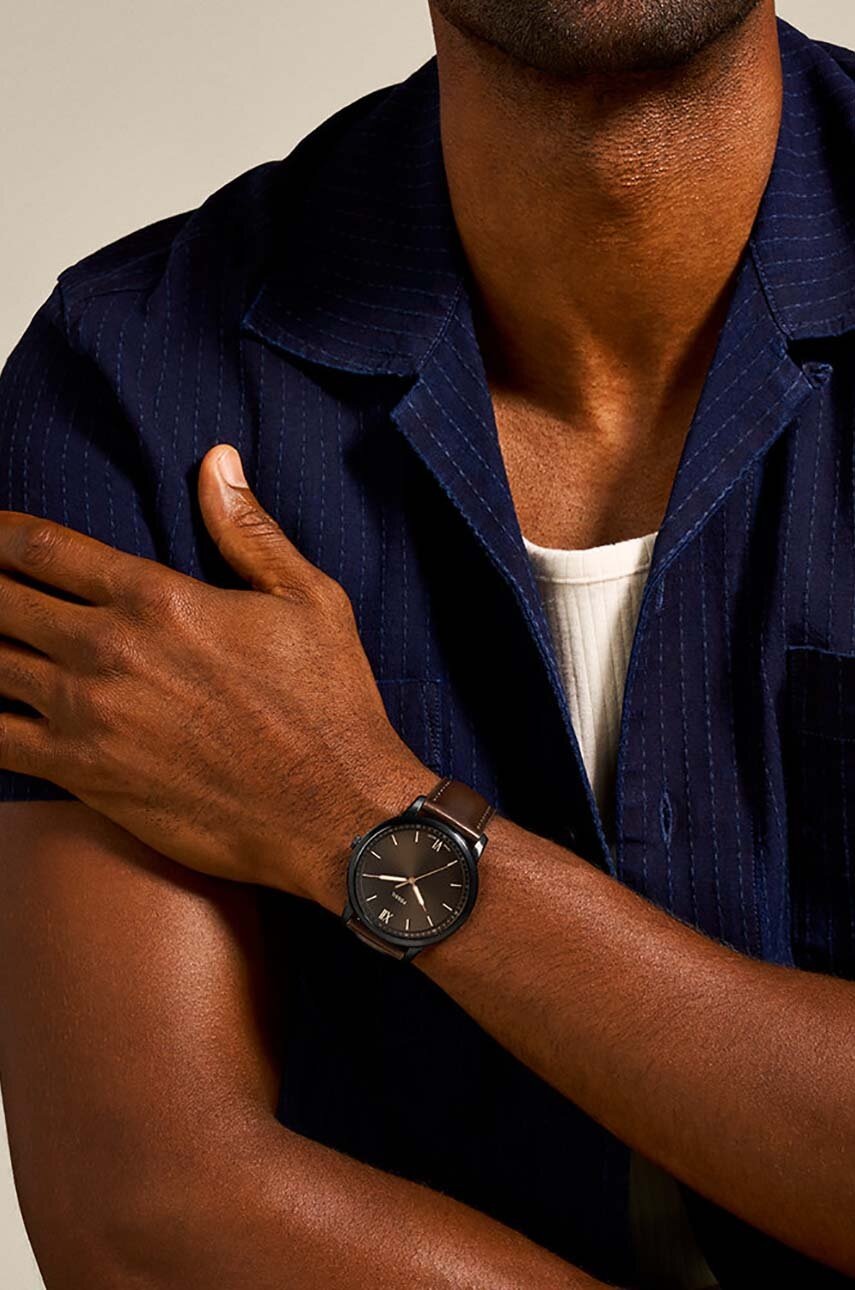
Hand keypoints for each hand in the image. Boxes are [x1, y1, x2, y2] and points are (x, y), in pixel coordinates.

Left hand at [0, 446, 431, 903]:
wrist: (330, 813)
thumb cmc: (328, 705)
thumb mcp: (309, 600)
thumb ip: (248, 529)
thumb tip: (216, 460)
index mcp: (157, 598)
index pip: (44, 548)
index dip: (1, 534)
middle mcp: (109, 650)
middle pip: (0, 600)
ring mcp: (88, 716)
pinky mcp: (83, 776)